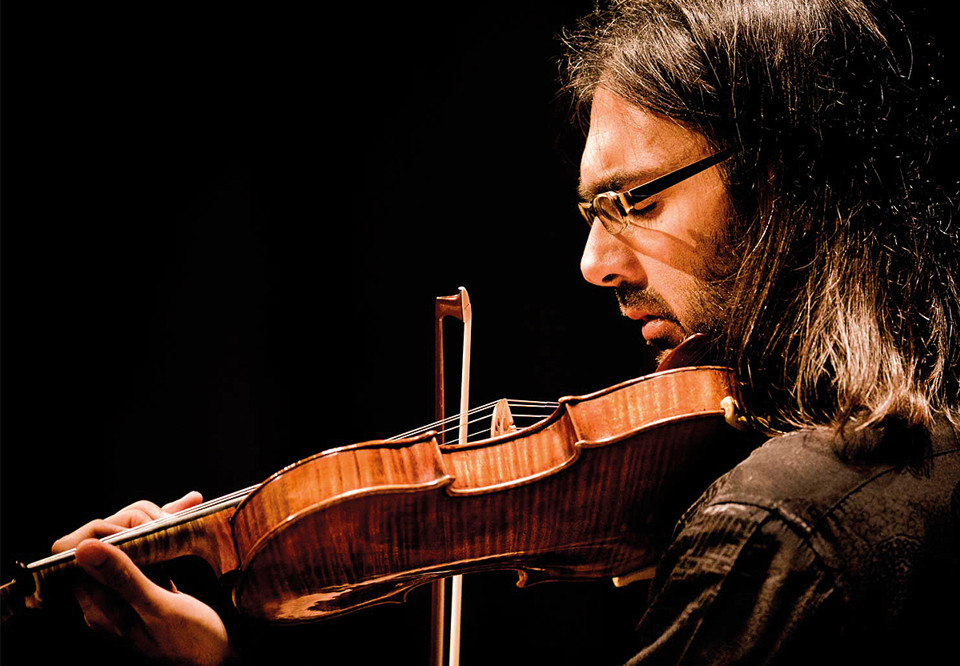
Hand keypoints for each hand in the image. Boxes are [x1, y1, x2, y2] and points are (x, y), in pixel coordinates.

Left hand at [52, 492, 233, 664]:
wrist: (222, 658)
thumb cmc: (192, 642)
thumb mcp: (159, 609)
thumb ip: (123, 578)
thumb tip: (85, 549)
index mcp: (100, 608)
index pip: (77, 557)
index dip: (102, 534)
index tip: (136, 528)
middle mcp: (108, 597)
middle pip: (103, 543)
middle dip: (133, 523)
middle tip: (166, 520)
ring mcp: (129, 589)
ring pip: (128, 541)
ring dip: (153, 521)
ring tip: (184, 509)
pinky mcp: (150, 583)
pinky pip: (150, 549)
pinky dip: (166, 530)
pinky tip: (185, 513)